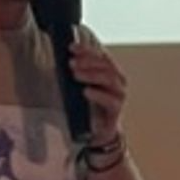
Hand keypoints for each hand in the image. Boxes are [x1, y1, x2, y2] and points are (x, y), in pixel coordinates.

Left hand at [69, 29, 127, 143]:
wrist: (98, 132)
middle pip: (105, 64)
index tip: (71, 47)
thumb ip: (76, 74)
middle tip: (71, 62)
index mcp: (109, 71)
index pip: (100, 55)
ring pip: (109, 78)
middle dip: (88, 60)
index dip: (86, 49)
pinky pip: (110, 100)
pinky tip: (86, 91)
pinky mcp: (116, 110)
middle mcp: (117, 80)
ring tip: (76, 74)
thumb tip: (60, 62)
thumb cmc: (88, 106)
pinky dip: (98, 94)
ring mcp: (119, 94)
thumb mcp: (80, 87)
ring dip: (91, 74)